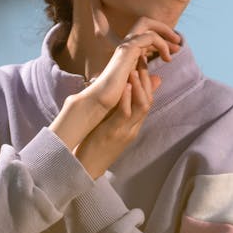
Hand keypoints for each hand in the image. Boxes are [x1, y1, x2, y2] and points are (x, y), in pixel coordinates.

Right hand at [48, 0, 179, 150]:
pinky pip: (149, 37)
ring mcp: (125, 46)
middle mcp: (126, 46)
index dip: (161, 40)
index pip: (146, 36)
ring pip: (146, 23)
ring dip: (164, 32)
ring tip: (176, 47)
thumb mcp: (137, 86)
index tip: (175, 50)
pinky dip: (161, 43)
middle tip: (178, 41)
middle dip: (163, 28)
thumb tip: (158, 79)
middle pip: (145, 22)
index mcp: (128, 53)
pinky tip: (166, 58)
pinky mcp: (128, 50)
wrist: (101, 101)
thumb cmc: (115, 98)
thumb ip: (147, 80)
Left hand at [75, 64, 160, 178]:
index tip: (141, 63)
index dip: (147, 80)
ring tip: (134, 70)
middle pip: (149, 100)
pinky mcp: (113, 134)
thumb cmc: (93, 147)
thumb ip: (118, 111)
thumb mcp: (109, 127)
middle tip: (141, 61)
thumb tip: (122, 92)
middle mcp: (132, 128)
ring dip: (139, 86)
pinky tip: (123, 87)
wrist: (83, 171)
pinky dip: (126, 99)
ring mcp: (125, 132)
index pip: (148, 100)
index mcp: (132, 126)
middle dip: (146, 79)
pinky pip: (124, 115)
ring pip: (142, 106)